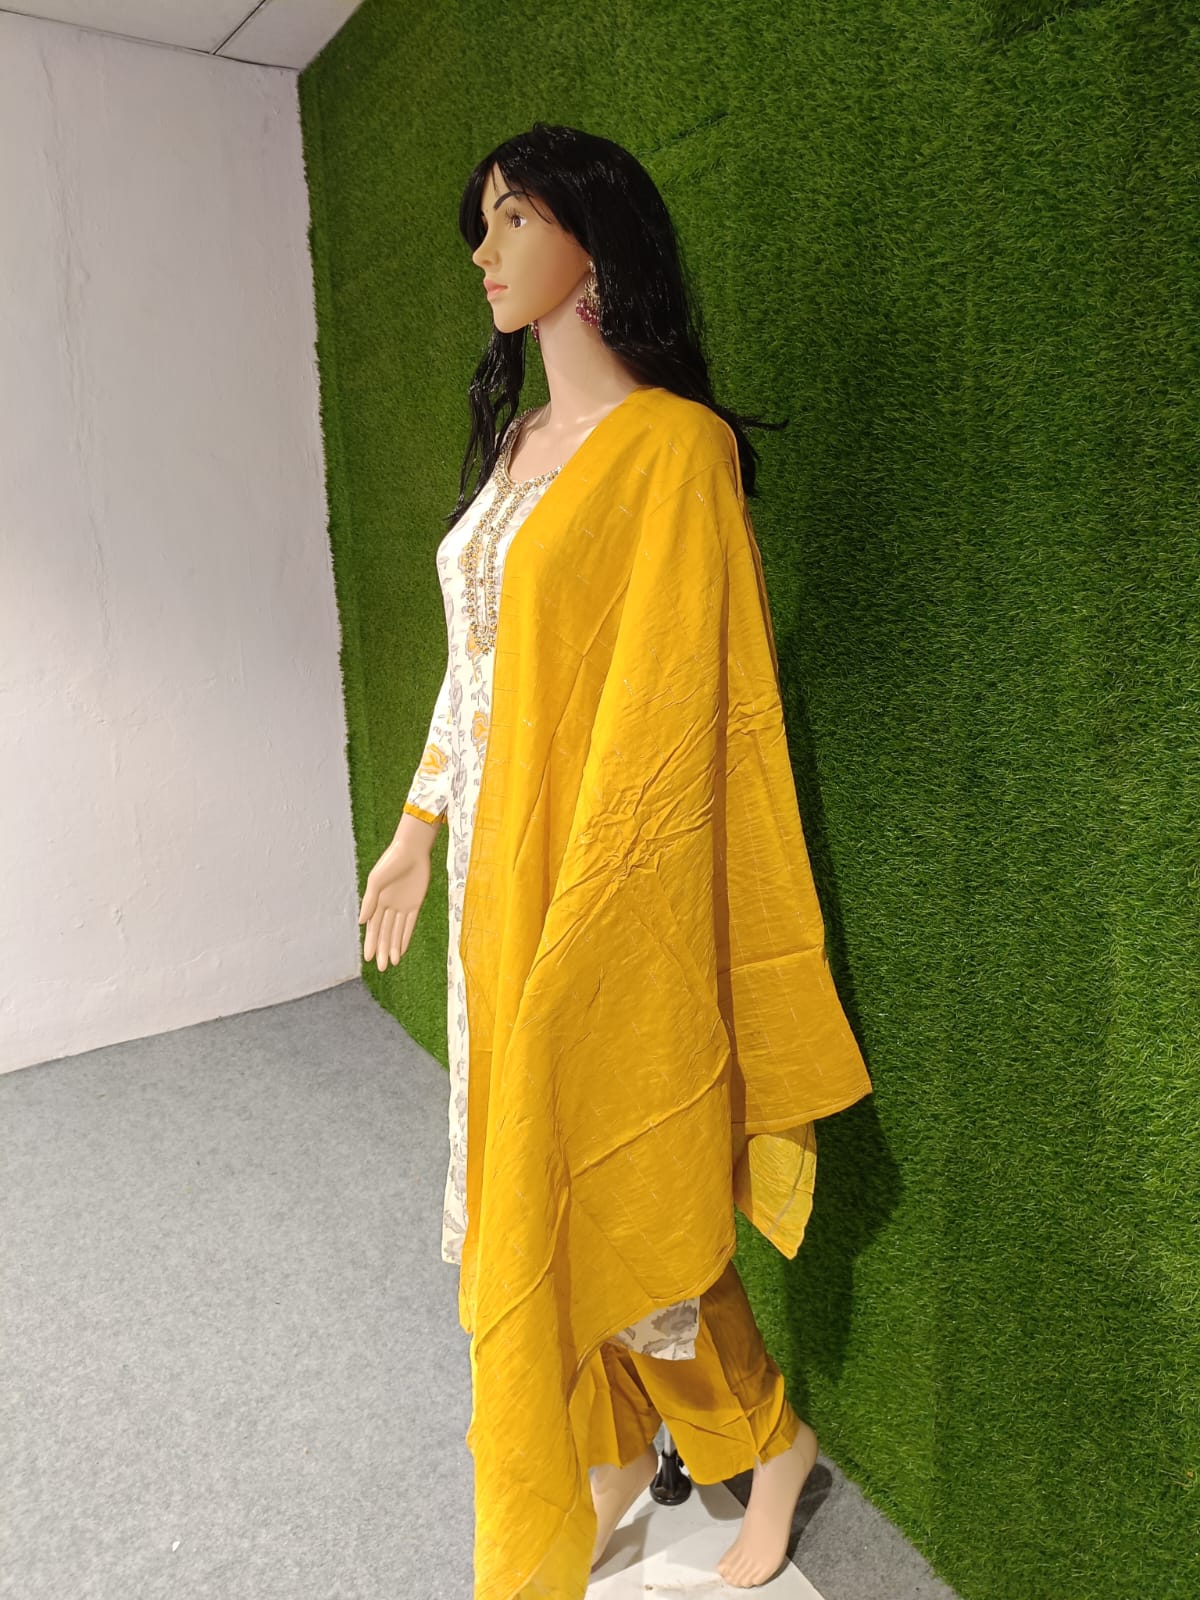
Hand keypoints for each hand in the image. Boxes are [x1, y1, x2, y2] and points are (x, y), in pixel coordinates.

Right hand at [358, 829, 433, 970]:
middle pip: (385, 933)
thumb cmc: (391, 862)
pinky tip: (402, 950)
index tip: (368, 958)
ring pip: (397, 932)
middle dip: (382, 950)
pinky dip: (406, 937)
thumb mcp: (377, 881)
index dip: (371, 943)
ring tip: (391, 963)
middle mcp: (388, 906)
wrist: (412, 850)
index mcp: (377, 901)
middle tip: (381, 968)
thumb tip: (362, 923)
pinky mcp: (415, 903)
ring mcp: (402, 905)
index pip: (373, 927)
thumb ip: (370, 901)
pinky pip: (410, 924)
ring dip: (393, 947)